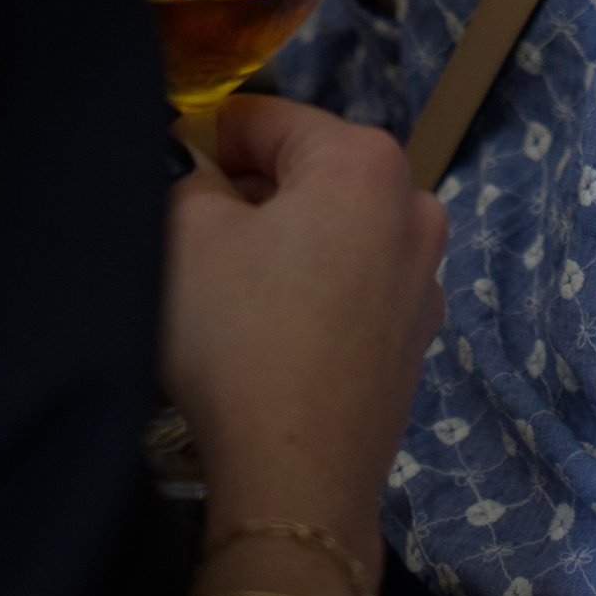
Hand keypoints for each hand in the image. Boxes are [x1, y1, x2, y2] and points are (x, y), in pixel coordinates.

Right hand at [166, 96, 445, 595]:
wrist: (298, 476)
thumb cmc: (239, 335)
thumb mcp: (184, 233)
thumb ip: (192, 180)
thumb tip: (209, 178)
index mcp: (365, 160)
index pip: (266, 119)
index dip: (206, 142)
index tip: (170, 182)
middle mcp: (414, 205)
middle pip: (309, 172)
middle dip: (251, 196)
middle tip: (195, 245)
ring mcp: (426, 277)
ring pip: (334, 232)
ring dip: (284, 247)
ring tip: (231, 298)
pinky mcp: (415, 339)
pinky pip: (352, 288)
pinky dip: (313, 296)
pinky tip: (272, 340)